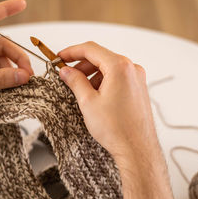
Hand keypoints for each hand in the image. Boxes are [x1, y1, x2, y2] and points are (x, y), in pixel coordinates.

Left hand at [0, 0, 32, 143]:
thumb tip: (23, 75)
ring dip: (13, 72)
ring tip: (20, 85)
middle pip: (1, 46)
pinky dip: (7, 80)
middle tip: (28, 74)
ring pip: (2, 62)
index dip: (4, 9)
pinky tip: (12, 89)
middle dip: (17, 58)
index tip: (22, 4)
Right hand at [58, 42, 177, 198]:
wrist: (137, 148)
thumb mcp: (88, 102)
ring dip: (91, 74)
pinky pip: (117, 77)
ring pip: (109, 68)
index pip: (91, 49)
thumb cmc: (116, 128)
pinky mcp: (138, 89)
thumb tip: (65, 71)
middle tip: (65, 74)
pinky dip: (103, 81)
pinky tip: (93, 94)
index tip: (59, 57)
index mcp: (120, 67)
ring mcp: (137, 79)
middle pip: (101, 57)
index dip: (71, 51)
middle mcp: (132, 69)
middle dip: (81, 64)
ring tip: (78, 88)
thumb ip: (75, 81)